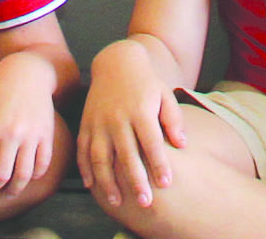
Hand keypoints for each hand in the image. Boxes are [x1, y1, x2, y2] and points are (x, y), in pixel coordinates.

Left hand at [0, 56, 61, 198]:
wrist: (28, 73)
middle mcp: (9, 133)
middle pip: (0, 177)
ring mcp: (30, 134)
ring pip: (23, 176)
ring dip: (14, 190)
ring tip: (9, 192)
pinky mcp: (46, 134)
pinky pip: (42, 165)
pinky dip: (34, 176)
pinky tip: (27, 176)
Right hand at [78, 42, 187, 212]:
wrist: (116, 61)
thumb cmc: (146, 82)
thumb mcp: (165, 94)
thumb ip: (173, 119)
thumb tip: (182, 145)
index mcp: (140, 110)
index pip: (151, 142)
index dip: (158, 163)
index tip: (166, 183)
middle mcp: (118, 117)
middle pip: (127, 154)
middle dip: (136, 180)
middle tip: (145, 202)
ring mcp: (99, 121)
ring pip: (101, 157)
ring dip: (108, 182)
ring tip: (117, 202)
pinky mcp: (86, 123)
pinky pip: (83, 149)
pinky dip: (85, 169)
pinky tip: (92, 185)